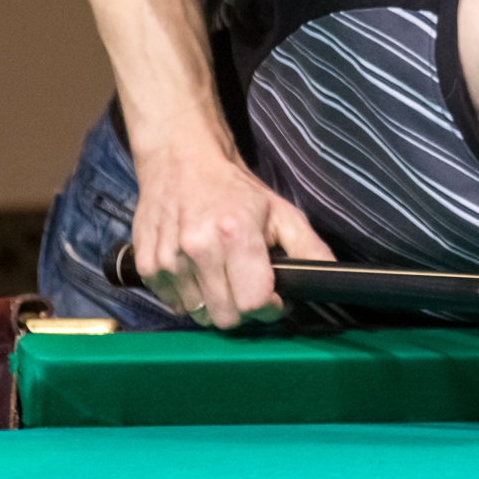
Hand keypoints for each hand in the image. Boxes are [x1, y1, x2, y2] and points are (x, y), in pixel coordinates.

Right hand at [129, 150, 333, 328]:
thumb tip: (331, 278)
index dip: (269, 307)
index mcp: (236, 234)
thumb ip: (309, 248)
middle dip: (243, 309)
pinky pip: (174, 305)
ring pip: (199, 315)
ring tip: (220, 273)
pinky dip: (189, 297)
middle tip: (247, 285)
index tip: (273, 297)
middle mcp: (197, 248)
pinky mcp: (146, 265)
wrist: (181, 161)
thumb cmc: (235, 191)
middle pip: (226, 317)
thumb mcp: (281, 212)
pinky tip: (196, 271)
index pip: (253, 302)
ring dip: (214, 303)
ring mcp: (168, 259)